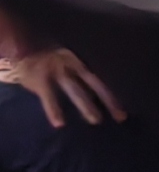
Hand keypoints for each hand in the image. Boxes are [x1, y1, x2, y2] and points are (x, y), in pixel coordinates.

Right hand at [4, 47, 120, 124]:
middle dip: (108, 100)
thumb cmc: (46, 59)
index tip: (123, 112)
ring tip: (96, 120)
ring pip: (74, 90)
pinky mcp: (40, 79)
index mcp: (79, 62)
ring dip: (86, 105)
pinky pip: (49, 96)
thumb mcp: (66, 62)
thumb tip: (96, 96)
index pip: (100, 80)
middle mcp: (71, 65)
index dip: (112, 96)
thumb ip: (77, 75)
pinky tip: (59, 123)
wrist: (21, 47)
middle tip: (121, 117)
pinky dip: (54, 110)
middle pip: (94, 84)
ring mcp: (55, 71)